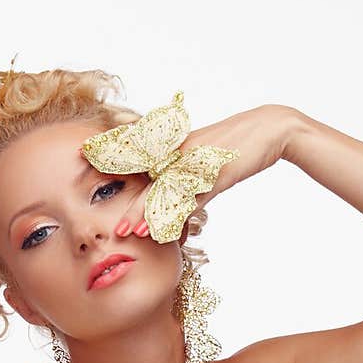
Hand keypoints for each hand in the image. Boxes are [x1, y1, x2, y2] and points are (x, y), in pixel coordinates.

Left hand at [113, 103, 298, 239]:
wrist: (269, 130)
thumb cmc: (237, 148)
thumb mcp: (208, 171)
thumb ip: (190, 192)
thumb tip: (175, 217)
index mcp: (176, 148)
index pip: (142, 162)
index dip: (116, 169)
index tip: (92, 173)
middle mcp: (180, 152)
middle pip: (148, 181)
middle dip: (129, 205)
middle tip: (112, 227)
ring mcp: (195, 160)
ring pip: (165, 190)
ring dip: (146, 212)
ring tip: (129, 231)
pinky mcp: (213, 169)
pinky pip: (190, 194)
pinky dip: (176, 211)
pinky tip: (164, 226)